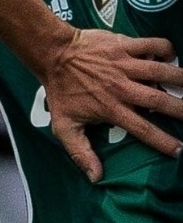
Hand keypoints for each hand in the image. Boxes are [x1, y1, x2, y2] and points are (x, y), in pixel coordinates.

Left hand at [42, 29, 182, 180]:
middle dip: (182, 110)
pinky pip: (151, 45)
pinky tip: (170, 56)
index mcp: (111, 108)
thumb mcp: (64, 126)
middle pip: (161, 100)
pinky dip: (165, 48)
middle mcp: (121, 88)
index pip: (144, 129)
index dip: (165, 142)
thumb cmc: (60, 91)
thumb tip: (95, 177)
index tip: (180, 150)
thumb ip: (80, 152)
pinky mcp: (123, 45)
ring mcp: (124, 65)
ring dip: (180, 78)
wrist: (52, 55)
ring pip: (161, 71)